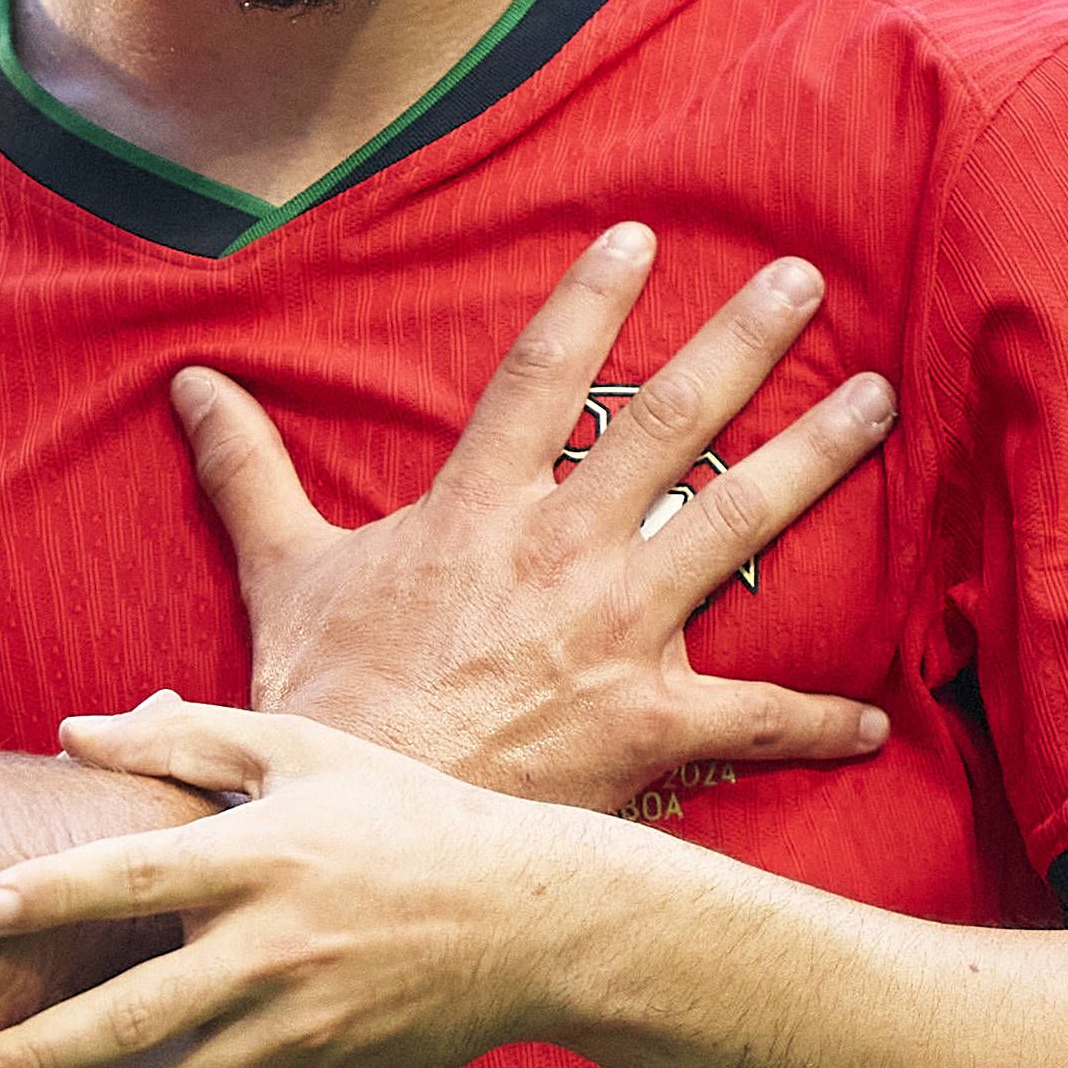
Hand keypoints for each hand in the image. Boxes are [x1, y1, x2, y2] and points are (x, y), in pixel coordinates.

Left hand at [0, 697, 635, 1067]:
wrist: (530, 922)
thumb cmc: (404, 816)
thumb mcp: (304, 753)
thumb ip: (184, 738)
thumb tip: (69, 731)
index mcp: (262, 855)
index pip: (138, 874)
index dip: (54, 892)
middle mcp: (272, 947)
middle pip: (134, 1014)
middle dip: (35, 1056)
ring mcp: (296, 1023)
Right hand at [190, 225, 896, 809]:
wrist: (356, 832)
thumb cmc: (321, 703)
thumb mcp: (280, 571)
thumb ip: (248, 469)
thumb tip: (191, 381)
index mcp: (476, 507)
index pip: (541, 373)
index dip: (590, 299)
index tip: (639, 236)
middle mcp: (561, 549)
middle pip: (668, 420)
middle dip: (744, 341)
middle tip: (803, 281)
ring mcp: (617, 630)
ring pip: (739, 522)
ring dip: (818, 457)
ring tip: (876, 401)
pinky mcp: (651, 721)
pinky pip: (756, 717)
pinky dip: (819, 719)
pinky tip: (873, 717)